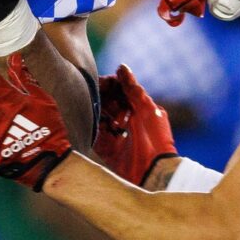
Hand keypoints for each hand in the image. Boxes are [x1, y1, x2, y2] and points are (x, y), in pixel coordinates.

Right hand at [96, 65, 177, 185]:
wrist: (154, 172)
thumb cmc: (156, 138)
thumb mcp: (147, 109)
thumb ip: (133, 89)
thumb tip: (121, 67)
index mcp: (140, 110)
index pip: (121, 92)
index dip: (111, 85)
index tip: (102, 81)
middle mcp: (127, 121)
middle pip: (108, 104)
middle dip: (100, 97)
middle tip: (89, 92)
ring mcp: (117, 136)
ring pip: (99, 118)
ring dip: (93, 111)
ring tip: (85, 104)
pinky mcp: (108, 150)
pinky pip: (94, 136)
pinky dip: (89, 128)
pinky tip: (83, 119)